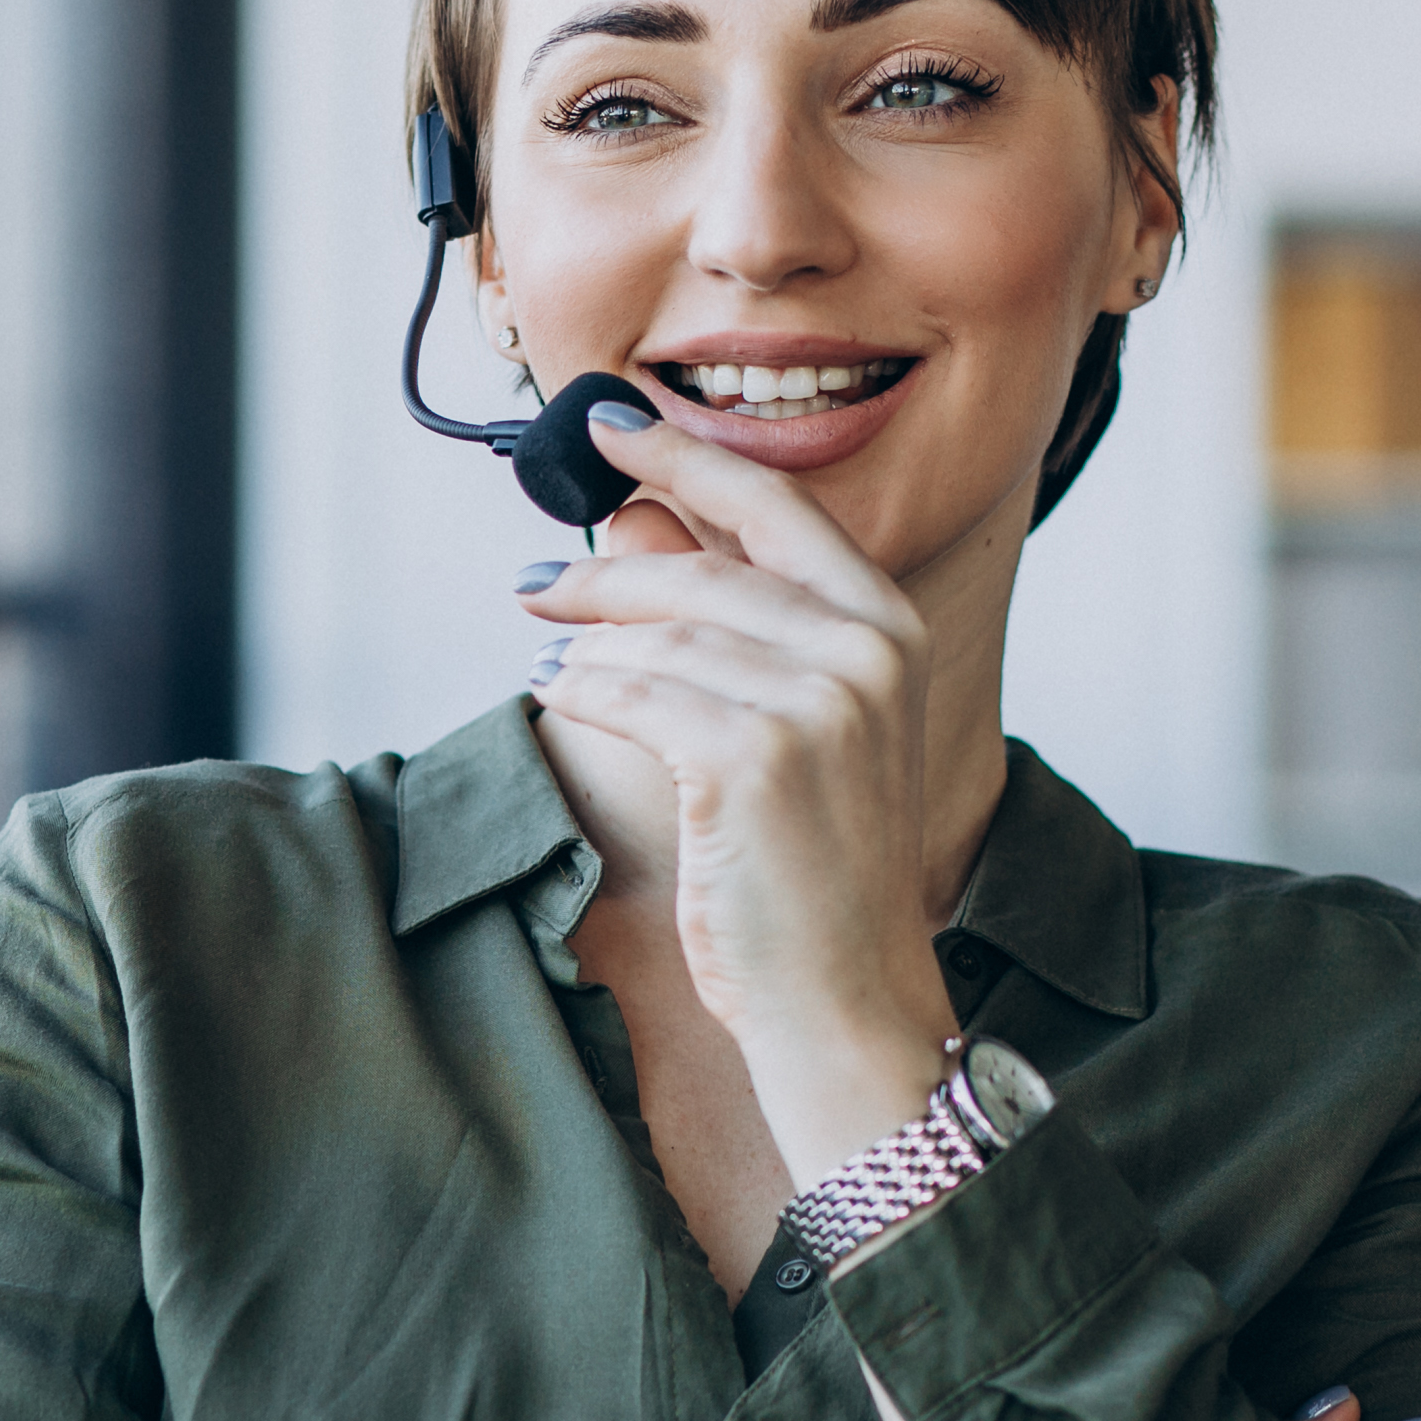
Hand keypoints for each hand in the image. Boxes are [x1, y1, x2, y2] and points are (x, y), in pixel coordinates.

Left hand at [514, 408, 956, 1170]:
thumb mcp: (799, 729)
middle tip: (532, 581)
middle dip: (602, 566)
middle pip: (701, 565)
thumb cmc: (809, 869)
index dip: (688, 456)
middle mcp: (865, 651)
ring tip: (543, 652)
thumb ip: (736, 630)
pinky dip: (582, 690)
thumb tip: (637, 531)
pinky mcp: (754, 758)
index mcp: (887, 629)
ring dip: (583, 638)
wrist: (843, 995)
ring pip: (660, 631)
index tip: (612, 425)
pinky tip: (554, 694)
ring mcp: (817, 703)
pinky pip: (635, 694)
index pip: (777, 507)